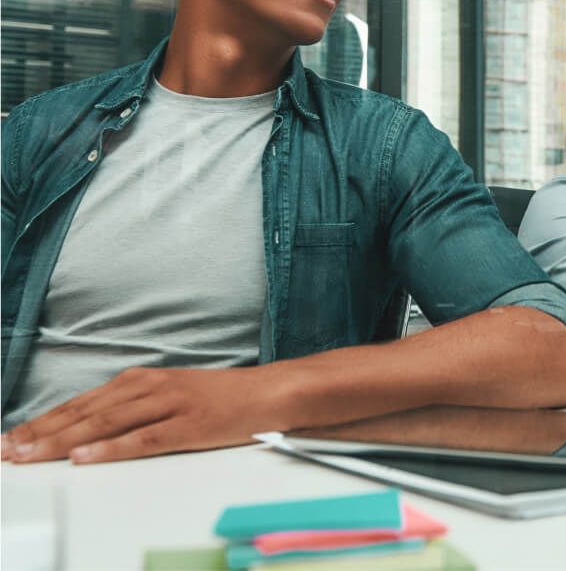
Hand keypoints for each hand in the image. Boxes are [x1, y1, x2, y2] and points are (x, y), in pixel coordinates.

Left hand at [1, 365, 279, 464]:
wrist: (266, 392)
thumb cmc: (219, 398)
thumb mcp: (170, 395)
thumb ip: (133, 407)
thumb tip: (89, 429)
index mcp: (142, 380)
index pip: (83, 402)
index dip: (45, 420)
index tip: (14, 437)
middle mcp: (150, 387)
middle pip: (87, 412)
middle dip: (43, 432)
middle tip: (9, 449)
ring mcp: (169, 404)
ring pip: (107, 424)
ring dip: (65, 440)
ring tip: (32, 454)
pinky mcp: (188, 426)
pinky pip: (144, 439)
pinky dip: (112, 448)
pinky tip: (87, 457)